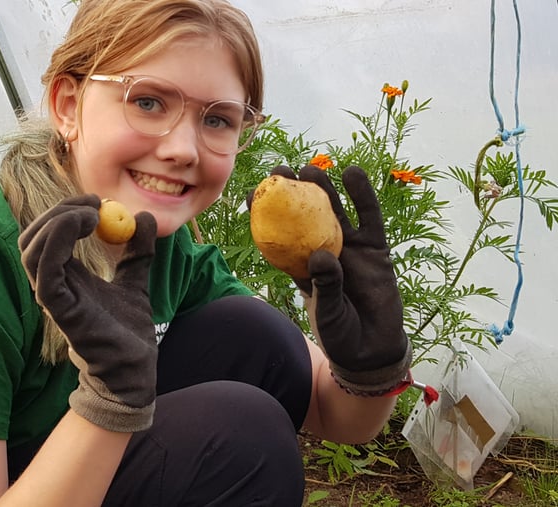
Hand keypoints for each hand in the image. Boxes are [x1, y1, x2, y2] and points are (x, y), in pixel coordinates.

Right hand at [19, 195, 158, 431]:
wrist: (136, 367)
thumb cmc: (128, 331)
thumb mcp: (136, 280)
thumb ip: (137, 251)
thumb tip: (144, 217)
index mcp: (64, 275)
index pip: (47, 234)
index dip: (66, 210)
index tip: (97, 201)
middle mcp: (51, 284)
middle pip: (33, 236)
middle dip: (59, 210)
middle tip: (94, 204)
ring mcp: (51, 296)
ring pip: (31, 248)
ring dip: (58, 221)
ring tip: (92, 214)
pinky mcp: (58, 307)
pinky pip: (45, 268)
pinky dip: (58, 238)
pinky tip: (86, 226)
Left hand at [272, 165, 411, 393]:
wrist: (372, 349)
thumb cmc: (340, 334)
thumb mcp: (326, 312)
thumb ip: (324, 285)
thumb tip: (320, 255)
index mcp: (299, 265)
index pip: (278, 234)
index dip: (265, 213)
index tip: (253, 192)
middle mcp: (322, 250)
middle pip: (304, 215)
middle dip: (293, 193)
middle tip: (281, 171)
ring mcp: (350, 246)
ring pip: (335, 210)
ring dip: (323, 189)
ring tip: (311, 170)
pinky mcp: (376, 248)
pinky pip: (369, 217)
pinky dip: (362, 195)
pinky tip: (352, 173)